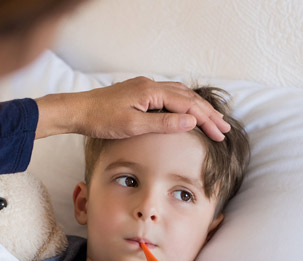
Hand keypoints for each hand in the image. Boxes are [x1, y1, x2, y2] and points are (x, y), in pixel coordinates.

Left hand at [35, 77, 230, 141]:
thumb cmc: (101, 120)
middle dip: (208, 114)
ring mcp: (144, 87)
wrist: (77, 111)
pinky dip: (183, 104)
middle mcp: (151, 85)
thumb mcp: (134, 126)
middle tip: (224, 129)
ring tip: (212, 120)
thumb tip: (191, 121)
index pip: (188, 104)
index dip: (206, 120)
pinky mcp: (138, 93)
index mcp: (152, 91)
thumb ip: (164, 123)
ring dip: (197, 108)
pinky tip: (186, 111)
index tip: (220, 134)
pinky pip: (168, 95)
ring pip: (179, 94)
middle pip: (188, 97)